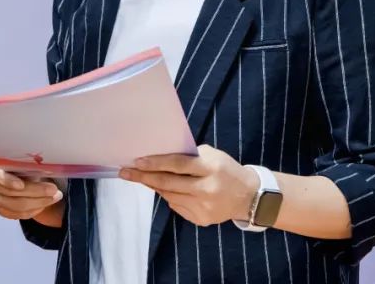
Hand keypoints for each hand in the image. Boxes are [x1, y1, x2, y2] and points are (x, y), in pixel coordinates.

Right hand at [0, 160, 64, 222]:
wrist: (17, 173)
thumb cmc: (21, 162)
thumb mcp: (23, 159)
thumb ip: (28, 162)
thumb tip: (46, 164)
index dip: (7, 181)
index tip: (21, 185)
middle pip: (10, 193)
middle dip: (35, 192)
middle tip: (54, 190)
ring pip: (15, 206)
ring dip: (38, 203)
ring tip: (55, 196)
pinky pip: (17, 215)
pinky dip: (33, 211)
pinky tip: (44, 204)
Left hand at [119, 145, 258, 226]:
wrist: (249, 196)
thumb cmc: (226, 169)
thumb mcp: (212, 156)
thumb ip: (189, 157)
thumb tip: (159, 158)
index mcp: (210, 168)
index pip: (177, 165)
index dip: (155, 163)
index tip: (136, 161)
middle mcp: (206, 189)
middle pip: (168, 183)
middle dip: (143, 177)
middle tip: (125, 172)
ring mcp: (204, 207)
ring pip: (169, 196)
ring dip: (155, 186)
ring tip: (145, 178)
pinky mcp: (202, 219)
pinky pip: (177, 206)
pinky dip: (170, 197)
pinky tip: (170, 190)